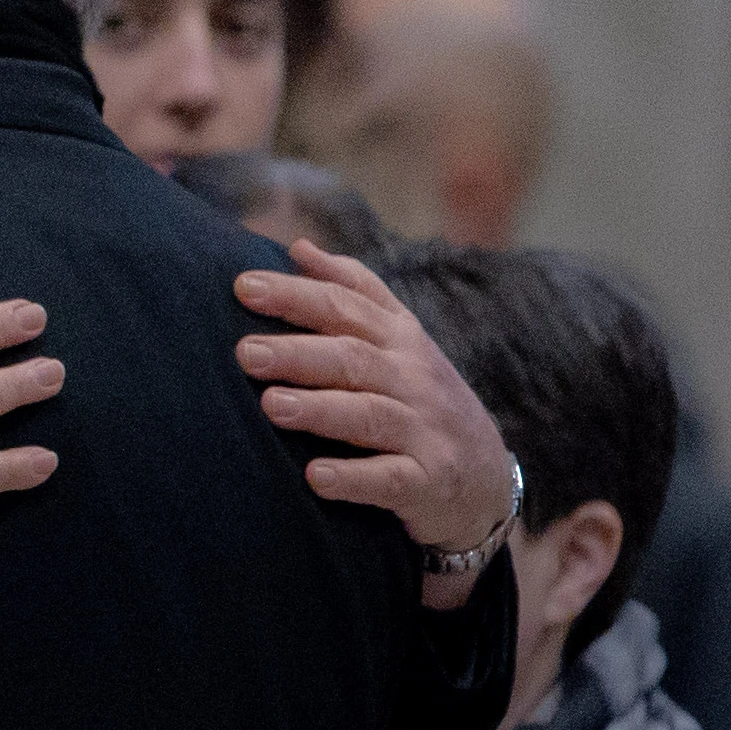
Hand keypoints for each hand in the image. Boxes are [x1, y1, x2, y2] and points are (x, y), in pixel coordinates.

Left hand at [237, 240, 519, 605]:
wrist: (486, 476)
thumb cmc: (420, 398)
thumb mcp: (399, 339)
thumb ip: (354, 291)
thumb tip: (299, 247)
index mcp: (399, 340)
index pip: (346, 308)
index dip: (298, 295)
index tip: (244, 286)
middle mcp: (413, 379)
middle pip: (353, 359)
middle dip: (298, 353)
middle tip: (245, 352)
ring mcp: (424, 431)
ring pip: (370, 415)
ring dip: (321, 410)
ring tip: (272, 406)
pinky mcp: (427, 481)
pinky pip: (390, 479)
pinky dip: (354, 478)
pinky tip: (315, 477)